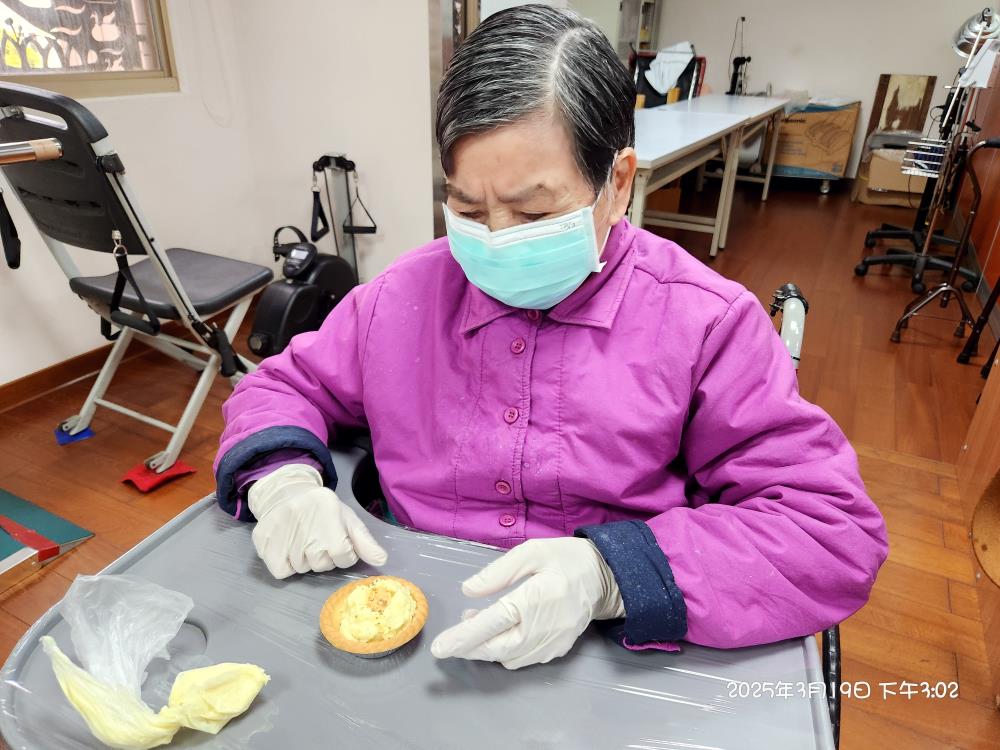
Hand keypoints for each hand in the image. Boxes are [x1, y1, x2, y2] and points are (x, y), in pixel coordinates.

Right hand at [248, 463, 387, 578]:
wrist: (284, 494)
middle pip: (322, 564)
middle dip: (324, 557)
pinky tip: (287, 548)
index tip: (337, 541)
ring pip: (302, 569)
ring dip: (305, 561)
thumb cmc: (321, 510)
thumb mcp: (347, 518)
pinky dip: (286, 565)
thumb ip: (364, 541)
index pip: (344, 555)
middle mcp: (305, 520)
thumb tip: (381, 560)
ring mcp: (282, 531)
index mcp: (330, 511)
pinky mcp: (264, 542)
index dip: (343, 554)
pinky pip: (282, 572)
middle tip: (316, 538)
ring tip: (301, 539)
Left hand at [430, 537, 623, 669]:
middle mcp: (543, 628)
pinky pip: (522, 659)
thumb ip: (498, 572)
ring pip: (507, 658)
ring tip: (474, 626)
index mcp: (534, 599)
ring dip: (486, 648)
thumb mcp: (532, 552)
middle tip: (449, 642)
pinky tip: (498, 633)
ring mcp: (551, 644)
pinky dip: (504, 651)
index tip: (439, 648)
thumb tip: (468, 590)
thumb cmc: (565, 559)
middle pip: (496, 648)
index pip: (492, 623)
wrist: (606, 577)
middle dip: (469, 648)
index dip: (463, 637)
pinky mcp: (557, 651)